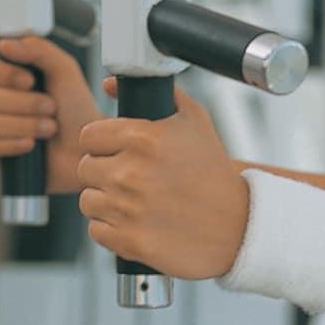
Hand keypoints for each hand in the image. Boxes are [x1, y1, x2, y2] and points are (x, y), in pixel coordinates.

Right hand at [0, 36, 100, 194]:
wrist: (88, 148)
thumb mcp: (64, 70)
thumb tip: (3, 44)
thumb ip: (38, 49)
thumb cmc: (77, 111)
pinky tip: (33, 145)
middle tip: (50, 107)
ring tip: (50, 128)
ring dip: (24, 124)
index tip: (30, 80)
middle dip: (20, 103)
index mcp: (5, 76)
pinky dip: (14, 144)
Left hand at [77, 88, 248, 279]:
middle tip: (129, 178)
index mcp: (142, 138)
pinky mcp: (129, 241)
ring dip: (105, 201)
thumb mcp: (193, 120)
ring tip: (134, 201)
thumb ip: (154, 93)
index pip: (89, 136)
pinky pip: (96, 230)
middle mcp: (130, 173)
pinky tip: (135, 222)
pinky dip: (111, 229)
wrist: (238, 224)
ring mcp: (127, 209)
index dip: (102, 143)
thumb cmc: (213, 172)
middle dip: (103, 172)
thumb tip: (109, 83)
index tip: (117, 151)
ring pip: (88, 200)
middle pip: (85, 168)